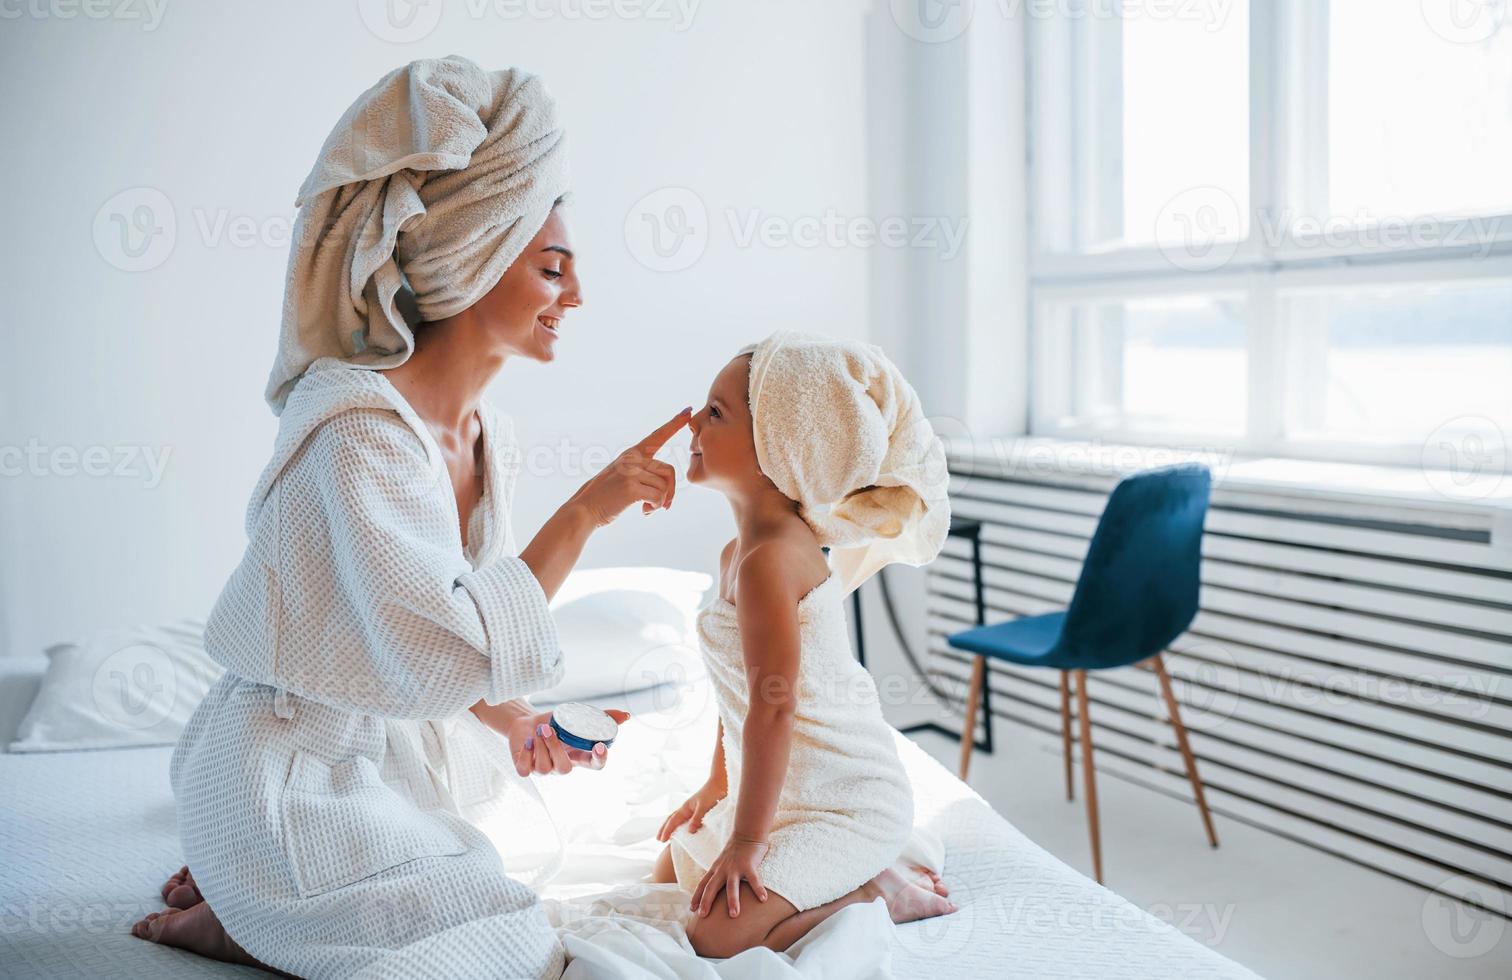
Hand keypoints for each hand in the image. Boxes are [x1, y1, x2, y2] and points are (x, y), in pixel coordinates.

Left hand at [504, 708, 631, 776]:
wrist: (526, 724)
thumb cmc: (555, 724)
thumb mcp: (576, 718)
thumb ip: (601, 718)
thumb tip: (626, 716)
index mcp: (577, 756)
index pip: (594, 765)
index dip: (599, 759)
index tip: (599, 745)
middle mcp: (561, 767)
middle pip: (564, 769)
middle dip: (556, 748)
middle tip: (549, 728)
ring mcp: (543, 770)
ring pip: (544, 767)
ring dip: (540, 746)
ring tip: (538, 730)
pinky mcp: (525, 769)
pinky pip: (525, 770)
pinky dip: (526, 755)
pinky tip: (529, 742)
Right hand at [569, 409, 690, 525]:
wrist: (585, 509)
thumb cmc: (608, 496)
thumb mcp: (624, 475)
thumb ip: (644, 473)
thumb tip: (669, 488)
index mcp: (632, 453)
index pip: (658, 435)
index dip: (675, 423)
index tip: (688, 410)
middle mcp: (632, 459)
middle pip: (669, 471)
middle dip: (671, 491)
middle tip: (664, 505)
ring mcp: (630, 472)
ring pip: (664, 486)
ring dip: (661, 502)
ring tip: (647, 507)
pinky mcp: (631, 487)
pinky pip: (658, 497)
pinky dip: (655, 507)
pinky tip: (644, 511)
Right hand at [656, 778, 728, 842]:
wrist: (720, 783)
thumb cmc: (713, 793)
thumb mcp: (704, 807)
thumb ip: (697, 818)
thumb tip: (689, 831)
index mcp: (686, 807)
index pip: (673, 820)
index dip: (667, 830)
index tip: (661, 840)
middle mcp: (686, 808)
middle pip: (671, 819)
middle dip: (664, 828)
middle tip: (658, 839)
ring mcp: (691, 808)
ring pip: (678, 819)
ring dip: (671, 827)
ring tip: (667, 835)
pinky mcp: (698, 809)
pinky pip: (686, 819)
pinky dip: (681, 825)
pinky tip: (684, 829)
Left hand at [691, 835, 769, 918]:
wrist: (746, 832)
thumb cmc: (735, 850)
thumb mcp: (722, 862)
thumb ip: (719, 874)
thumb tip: (714, 889)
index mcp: (716, 869)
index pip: (702, 884)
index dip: (697, 896)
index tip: (692, 910)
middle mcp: (723, 869)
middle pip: (711, 887)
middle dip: (706, 901)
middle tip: (702, 915)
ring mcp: (736, 867)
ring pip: (732, 886)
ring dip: (732, 901)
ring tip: (734, 915)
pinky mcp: (749, 865)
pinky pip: (754, 879)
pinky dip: (758, 889)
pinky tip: (763, 899)